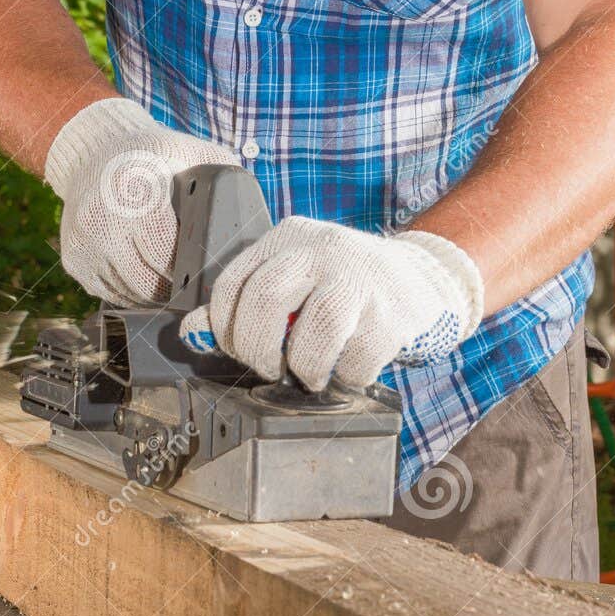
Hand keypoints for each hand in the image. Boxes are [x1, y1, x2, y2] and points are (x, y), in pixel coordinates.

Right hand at [44, 98, 239, 302]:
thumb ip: (227, 181)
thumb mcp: (195, 154)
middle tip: (198, 282)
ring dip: (156, 292)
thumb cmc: (156, 155)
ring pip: (131, 293)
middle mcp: (102, 218)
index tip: (210, 272)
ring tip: (175, 277)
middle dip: (178, 287)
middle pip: (151, 282)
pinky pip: (112, 293)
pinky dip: (132, 290)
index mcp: (136, 190)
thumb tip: (258, 222)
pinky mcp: (74, 260)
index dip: (194, 271)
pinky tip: (146, 271)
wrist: (97, 148)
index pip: (169, 255)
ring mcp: (84, 243)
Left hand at [179, 215, 483, 390]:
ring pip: (312, 335)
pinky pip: (355, 362)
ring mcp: (360, 279)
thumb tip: (192, 334)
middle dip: (258, 351)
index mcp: (289, 237)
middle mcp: (322, 248)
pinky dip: (346, 378)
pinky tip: (349, 369)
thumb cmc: (344, 287)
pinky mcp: (393, 314)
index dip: (226, 330)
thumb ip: (243, 305)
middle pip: (265, 300)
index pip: (232, 284)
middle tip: (272, 369)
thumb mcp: (293, 280)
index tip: (242, 351)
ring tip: (313, 375)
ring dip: (305, 370)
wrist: (422, 279)